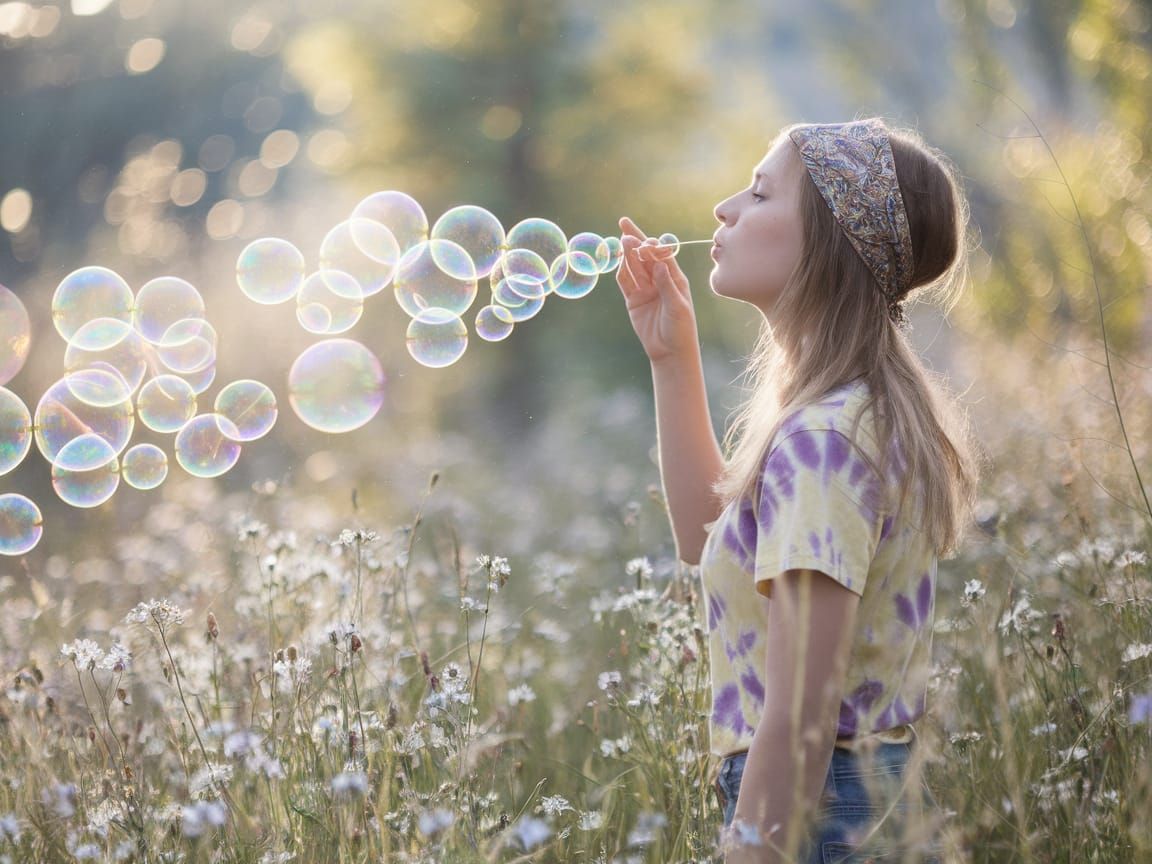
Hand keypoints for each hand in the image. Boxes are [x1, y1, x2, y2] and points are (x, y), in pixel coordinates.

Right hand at [615, 215, 698, 363]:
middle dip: (635, 242)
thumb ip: (667, 285)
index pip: (662, 255)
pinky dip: (620, 272)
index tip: (645, 238)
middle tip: (624, 227)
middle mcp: (659, 280)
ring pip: (633, 267)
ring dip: (627, 254)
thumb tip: (658, 265)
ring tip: (621, 240)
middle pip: (644, 257)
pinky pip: (625, 283)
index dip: (652, 244)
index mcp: (675, 278)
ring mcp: (645, 289)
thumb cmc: (681, 328)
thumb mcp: (677, 306)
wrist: (670, 351)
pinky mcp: (633, 300)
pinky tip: (617, 261)